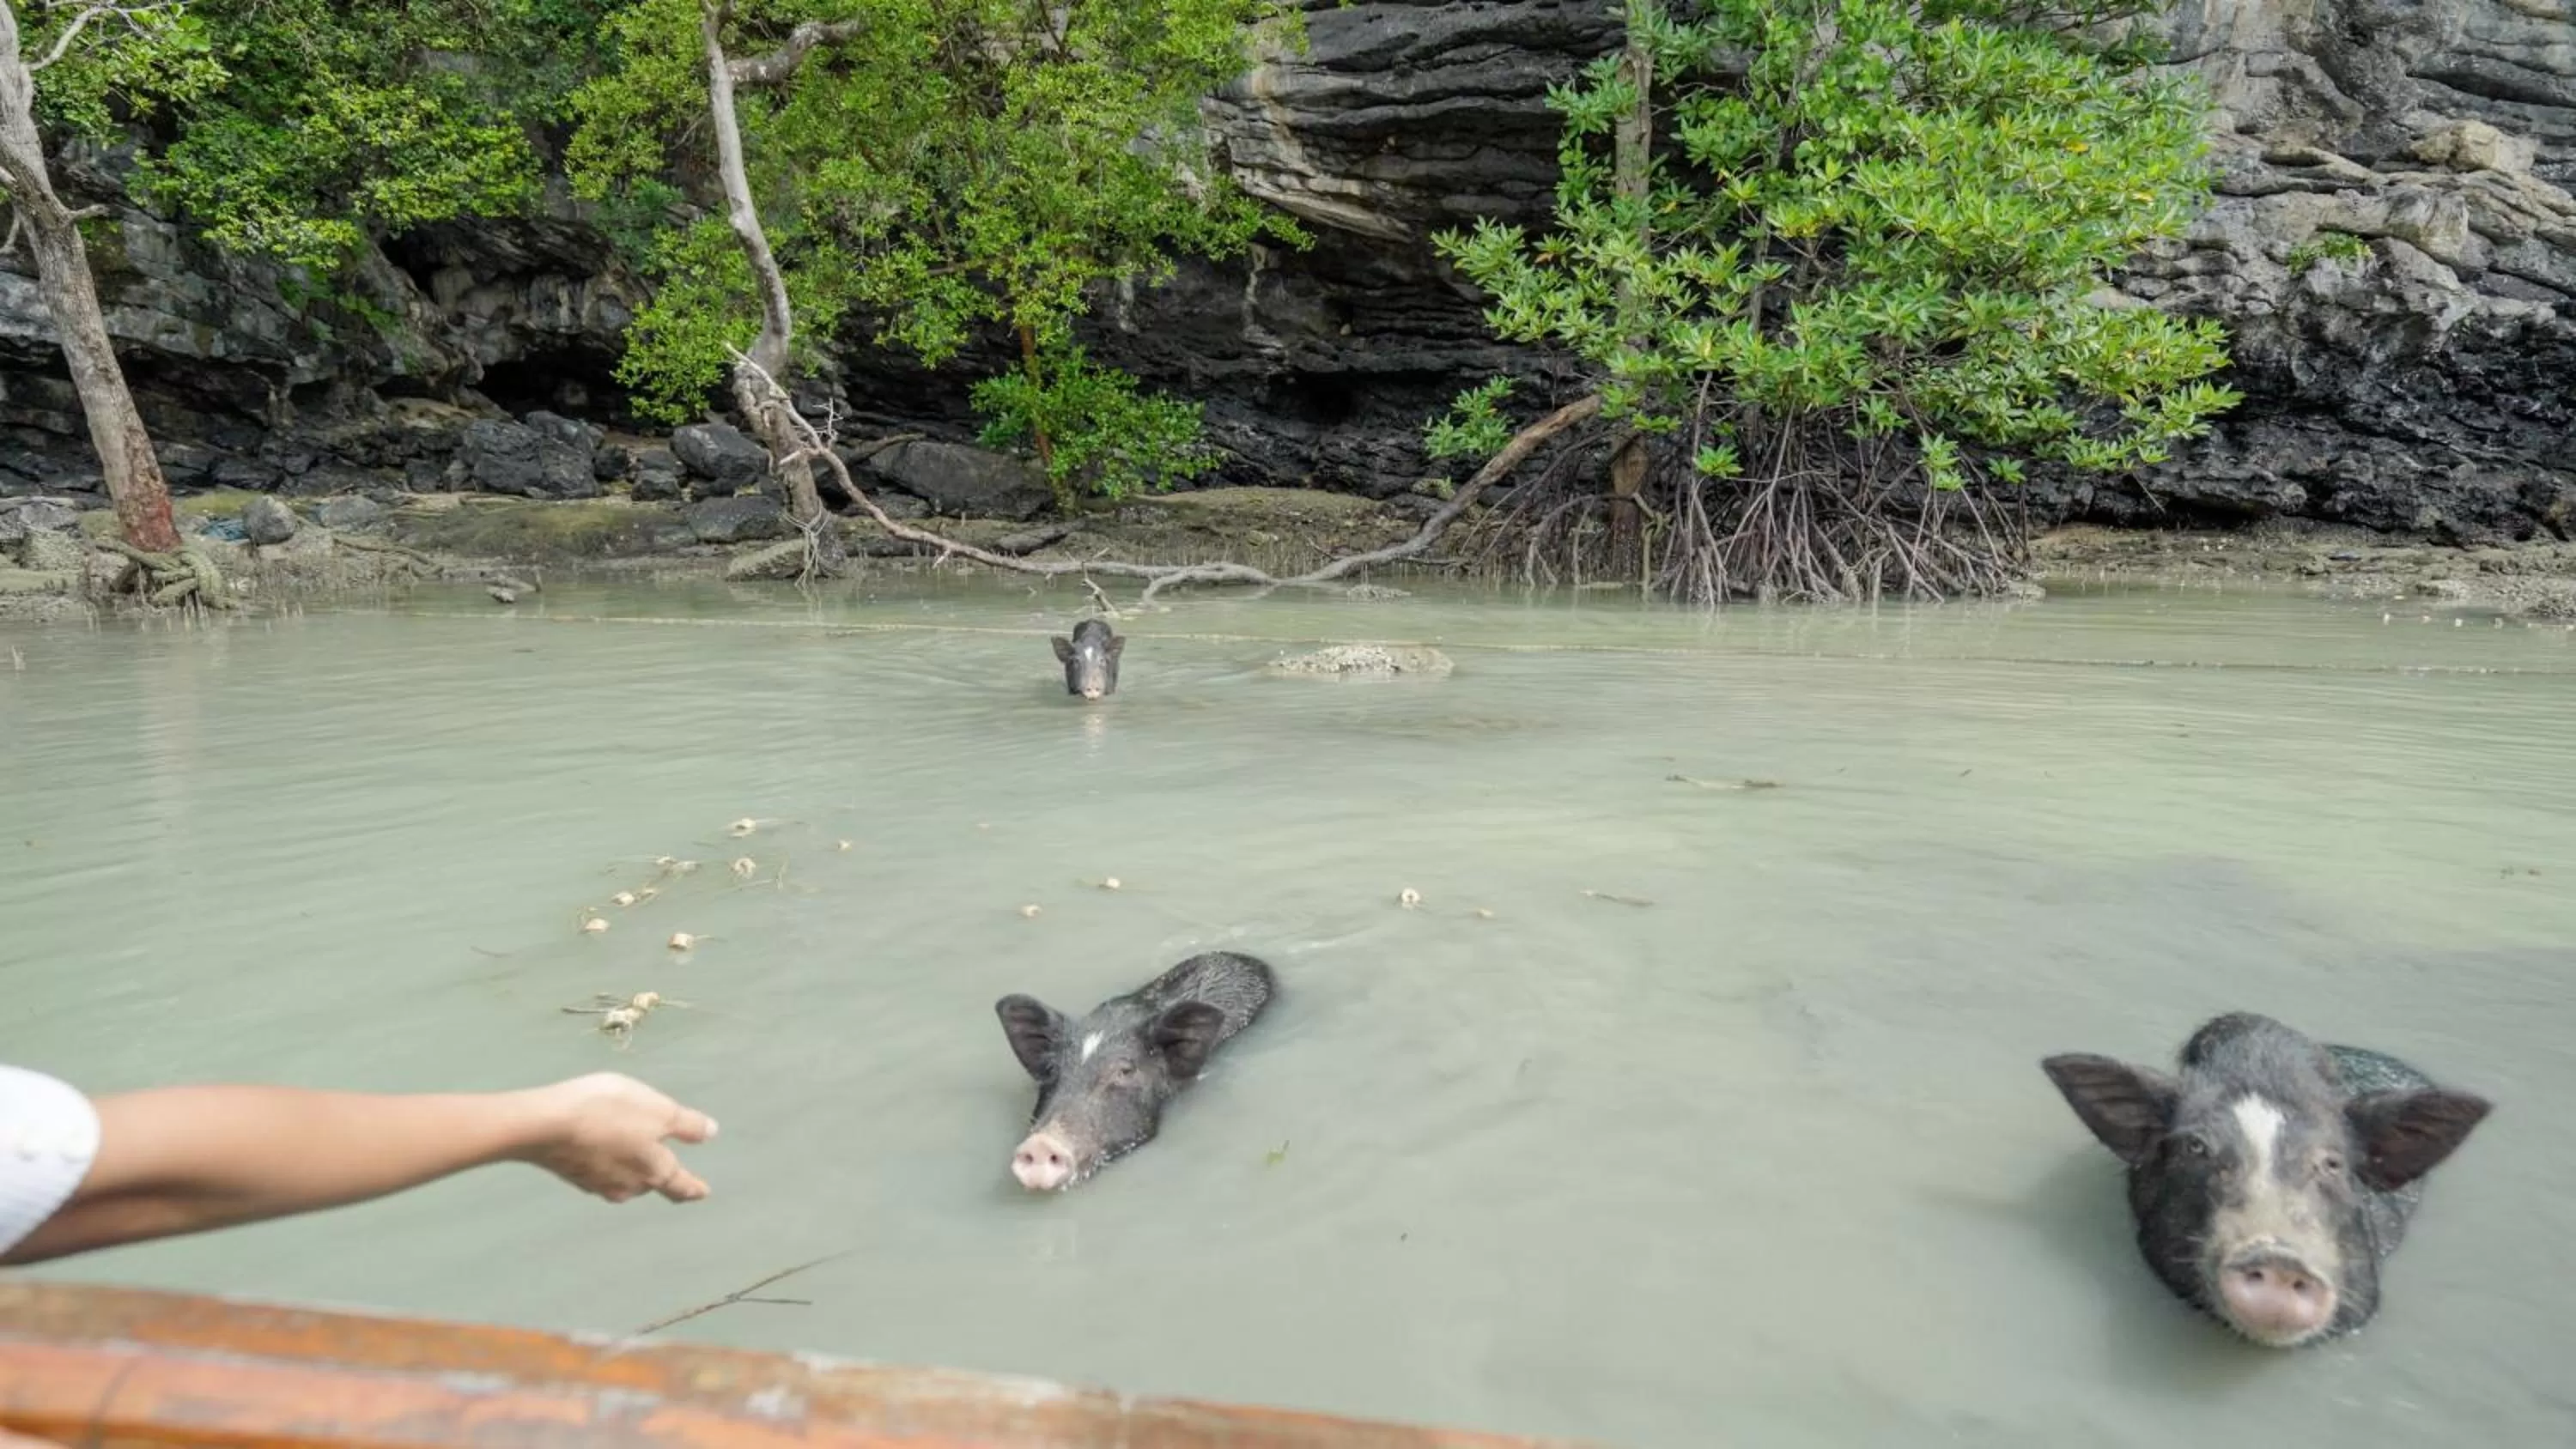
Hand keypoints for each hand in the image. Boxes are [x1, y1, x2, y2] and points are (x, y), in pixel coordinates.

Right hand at [517, 1073, 716, 1202]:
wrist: (544, 1124)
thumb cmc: (608, 1112)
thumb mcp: (658, 1109)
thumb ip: (686, 1124)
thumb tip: (710, 1133)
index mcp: (654, 1171)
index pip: (680, 1185)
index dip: (693, 1187)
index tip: (702, 1193)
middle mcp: (628, 1185)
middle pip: (649, 1182)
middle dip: (657, 1174)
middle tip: (661, 1162)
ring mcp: (596, 1183)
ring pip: (622, 1179)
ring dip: (628, 1168)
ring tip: (628, 1151)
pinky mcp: (570, 1174)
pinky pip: (596, 1170)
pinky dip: (602, 1160)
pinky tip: (595, 1147)